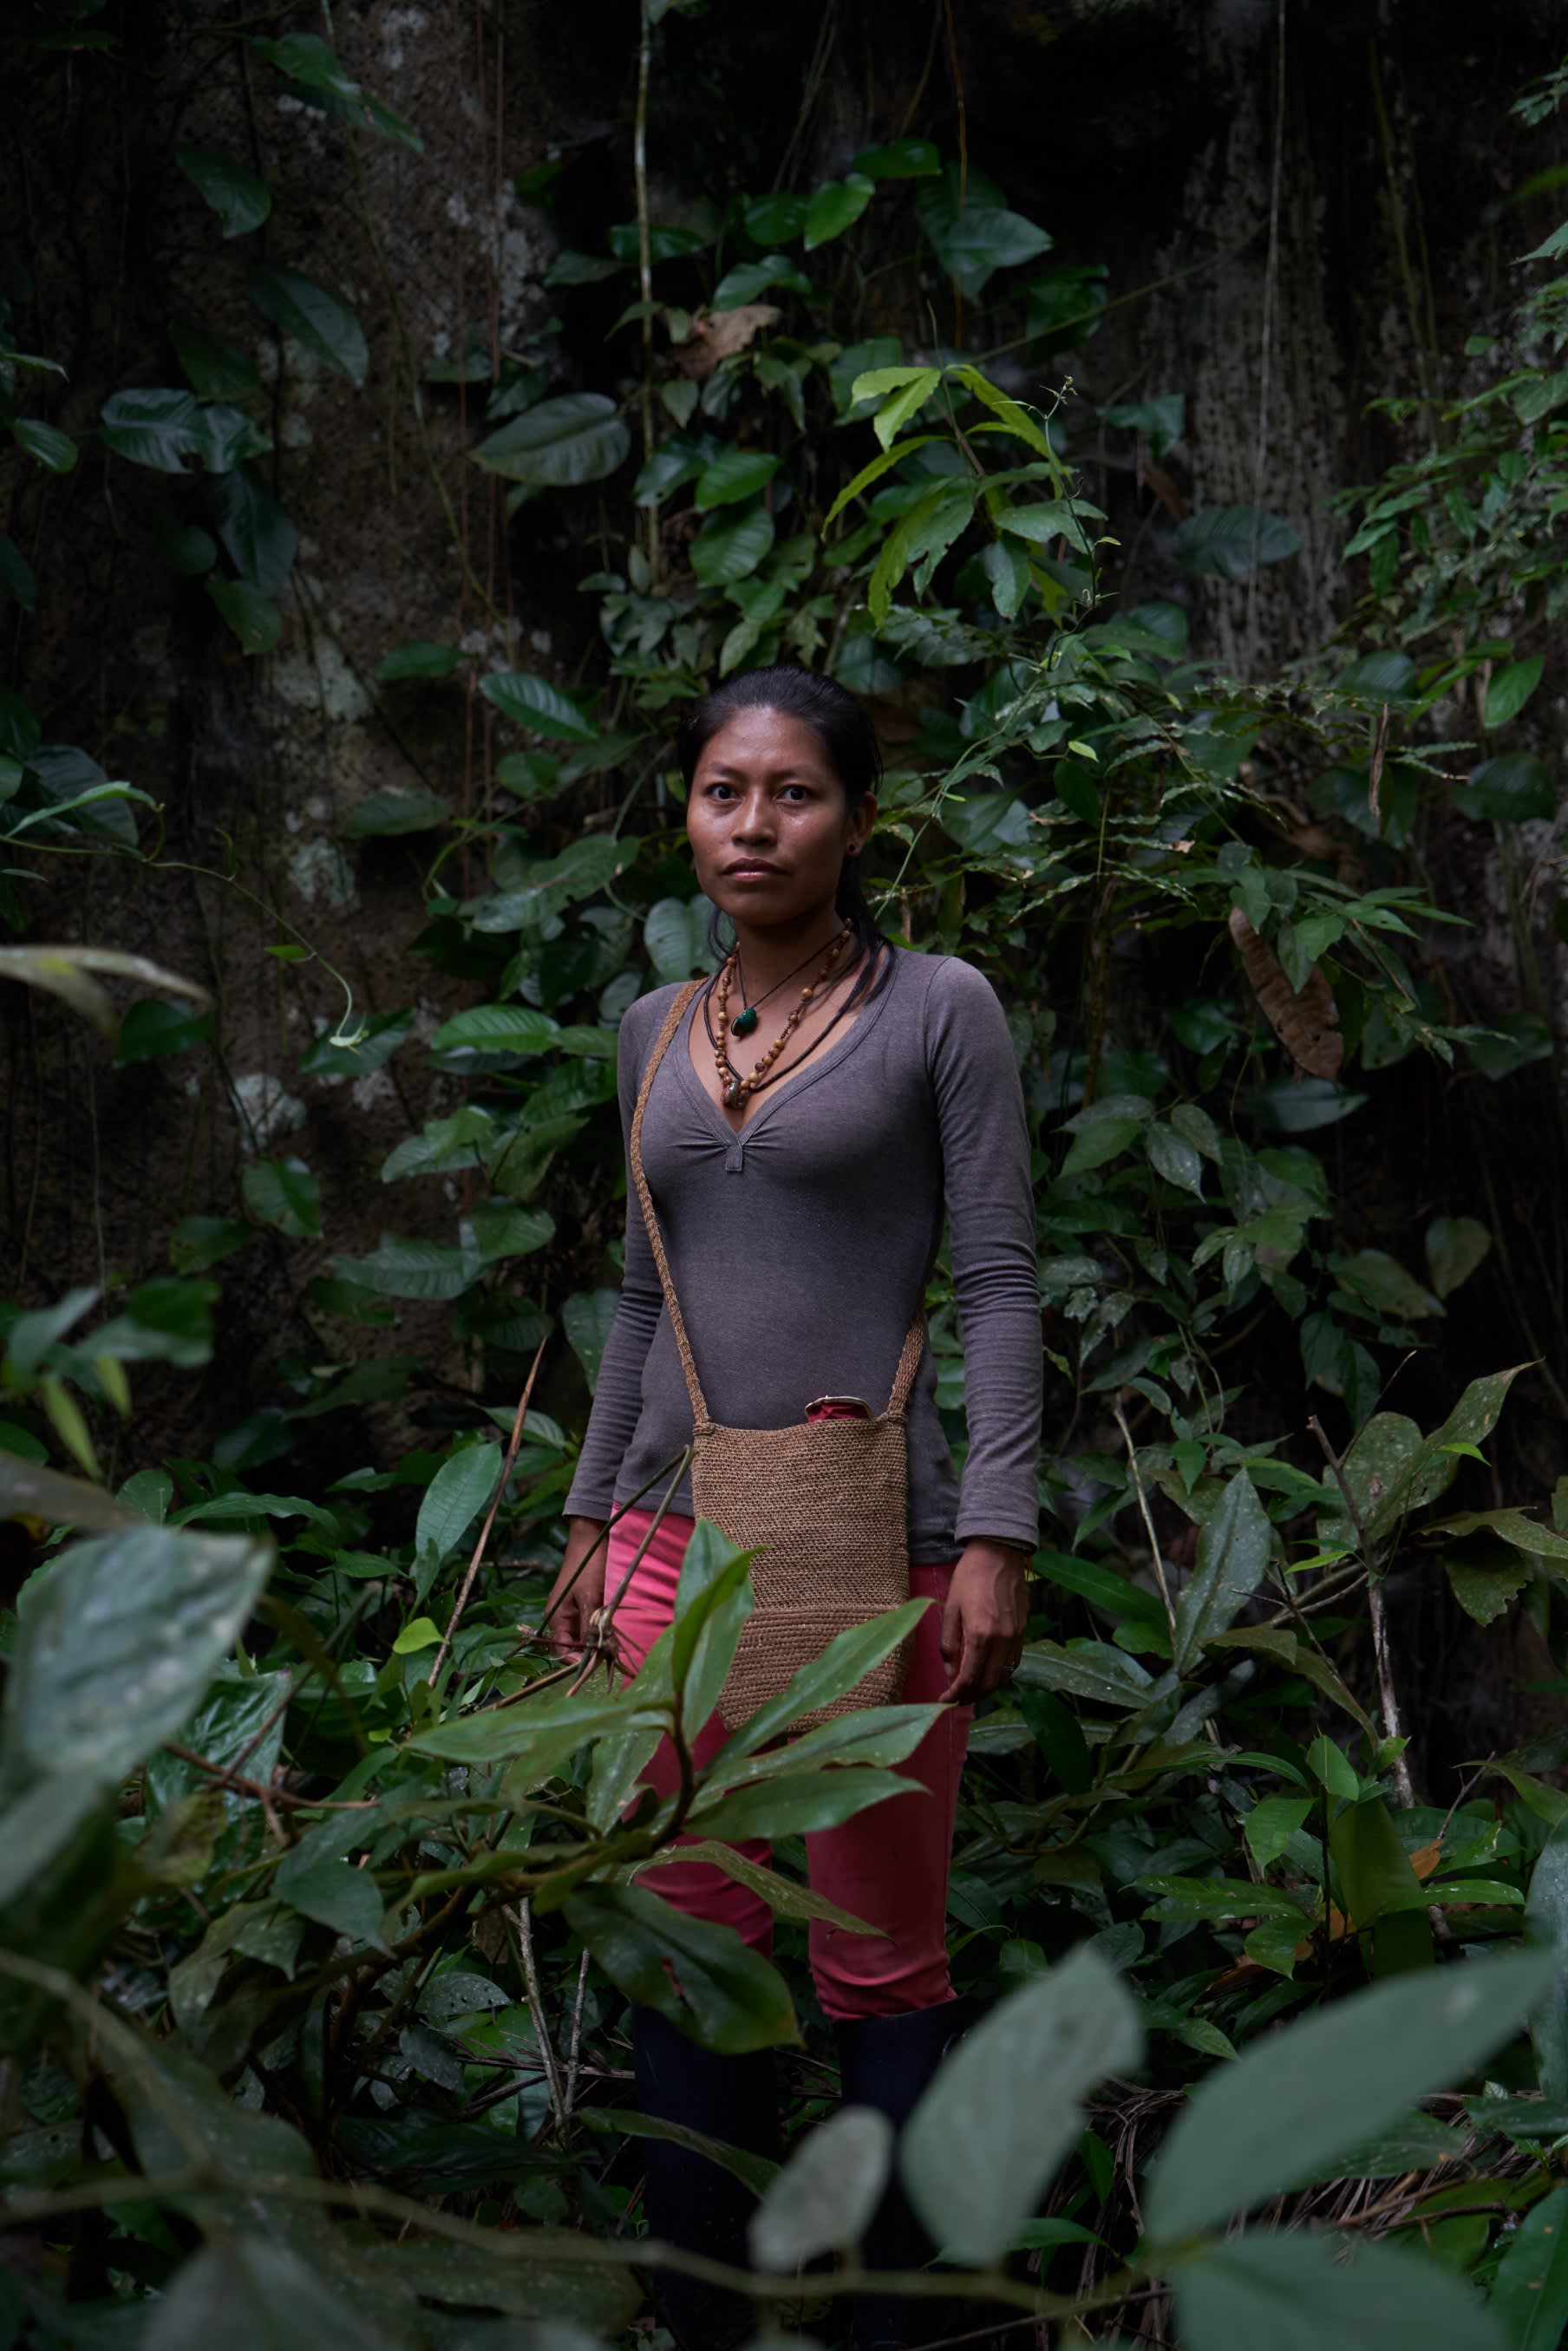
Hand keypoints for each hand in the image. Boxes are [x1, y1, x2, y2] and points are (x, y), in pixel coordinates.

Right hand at [542, 1517, 608, 1657]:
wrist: (592, 1538)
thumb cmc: (587, 1566)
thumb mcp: (589, 1597)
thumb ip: (589, 1626)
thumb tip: (593, 1654)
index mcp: (556, 1618)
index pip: (562, 1652)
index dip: (577, 1662)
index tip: (598, 1666)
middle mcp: (563, 1619)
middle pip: (575, 1647)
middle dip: (591, 1654)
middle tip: (611, 1657)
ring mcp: (576, 1612)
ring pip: (586, 1637)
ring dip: (599, 1642)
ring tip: (615, 1647)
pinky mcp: (588, 1606)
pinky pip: (594, 1625)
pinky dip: (604, 1630)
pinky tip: (616, 1633)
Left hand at [939, 1539, 1030, 1704]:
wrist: (999, 1553)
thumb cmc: (970, 1577)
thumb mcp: (951, 1608)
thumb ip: (949, 1644)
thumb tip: (950, 1672)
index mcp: (981, 1635)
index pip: (969, 1677)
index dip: (955, 1693)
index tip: (943, 1700)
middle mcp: (1002, 1640)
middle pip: (989, 1683)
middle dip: (971, 1696)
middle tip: (955, 1699)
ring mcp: (1016, 1636)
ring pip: (1003, 1676)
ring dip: (986, 1688)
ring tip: (970, 1690)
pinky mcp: (1023, 1631)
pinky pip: (1013, 1662)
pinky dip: (1000, 1674)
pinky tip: (988, 1673)